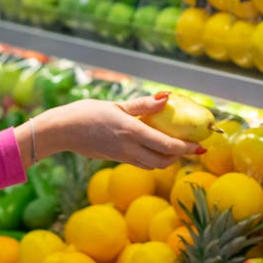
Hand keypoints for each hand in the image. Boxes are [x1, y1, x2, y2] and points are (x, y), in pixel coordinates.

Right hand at [25, 95, 200, 169]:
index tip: (200, 145)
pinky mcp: (115, 158)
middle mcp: (129, 149)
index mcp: (132, 132)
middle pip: (163, 161)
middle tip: (189, 146)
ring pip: (152, 165)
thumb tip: (167, 97)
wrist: (62, 131)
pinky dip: (153, 158)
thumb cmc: (86, 112)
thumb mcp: (117, 105)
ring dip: (167, 159)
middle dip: (179, 156)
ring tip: (175, 147)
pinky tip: (153, 146)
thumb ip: (143, 105)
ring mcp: (122, 156)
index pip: (167, 146)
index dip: (186, 148)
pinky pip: (140, 162)